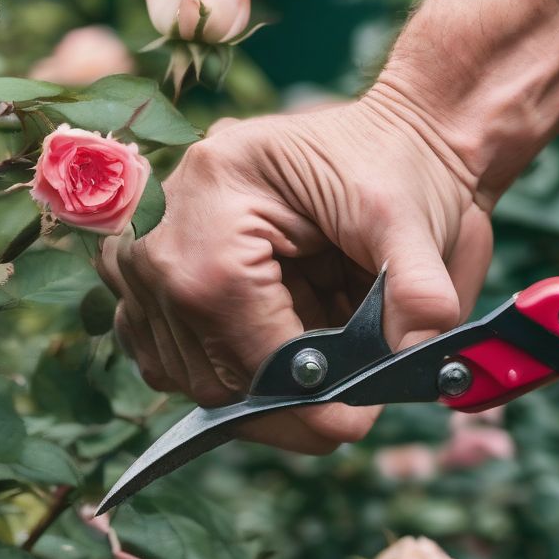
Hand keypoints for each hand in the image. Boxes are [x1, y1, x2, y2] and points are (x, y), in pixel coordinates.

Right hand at [98, 91, 491, 451]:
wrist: (383, 136)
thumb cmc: (396, 168)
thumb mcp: (415, 222)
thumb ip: (417, 296)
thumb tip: (398, 376)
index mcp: (214, 200)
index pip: (243, 342)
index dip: (305, 397)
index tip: (355, 421)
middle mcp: (158, 231)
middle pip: (214, 377)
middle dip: (291, 400)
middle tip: (349, 404)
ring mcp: (141, 259)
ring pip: (198, 381)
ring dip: (267, 387)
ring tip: (321, 353)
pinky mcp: (145, 283)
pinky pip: (181, 364)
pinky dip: (237, 373)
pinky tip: (283, 347)